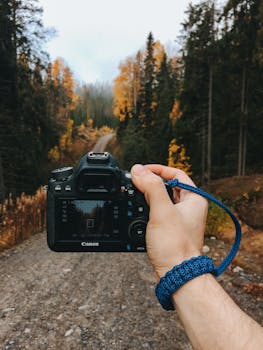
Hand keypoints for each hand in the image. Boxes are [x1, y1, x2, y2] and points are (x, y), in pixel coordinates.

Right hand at [131, 164, 207, 278]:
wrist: (176, 273)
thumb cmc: (175, 246)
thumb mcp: (162, 211)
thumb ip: (151, 187)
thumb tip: (138, 170)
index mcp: (194, 198)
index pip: (176, 173)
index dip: (158, 169)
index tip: (142, 171)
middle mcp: (189, 207)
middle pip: (167, 186)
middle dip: (150, 183)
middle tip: (136, 183)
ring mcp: (180, 218)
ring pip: (161, 199)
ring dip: (147, 196)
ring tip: (135, 196)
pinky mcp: (171, 229)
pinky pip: (158, 212)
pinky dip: (147, 210)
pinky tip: (138, 213)